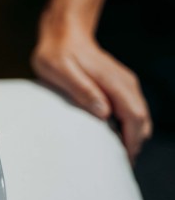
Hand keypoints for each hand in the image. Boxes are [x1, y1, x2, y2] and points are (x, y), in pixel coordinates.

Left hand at [31, 20, 150, 159]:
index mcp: (114, 82)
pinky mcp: (118, 85)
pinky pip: (130, 110)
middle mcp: (125, 83)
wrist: (63, 33)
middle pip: (141, 120)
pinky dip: (127, 126)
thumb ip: (82, 90)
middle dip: (134, 144)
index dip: (131, 140)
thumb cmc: (57, 54)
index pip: (134, 116)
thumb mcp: (61, 72)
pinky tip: (113, 138)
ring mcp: (123, 83)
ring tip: (116, 156)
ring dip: (132, 136)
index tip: (123, 159)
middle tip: (118, 165)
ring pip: (138, 116)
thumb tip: (103, 111)